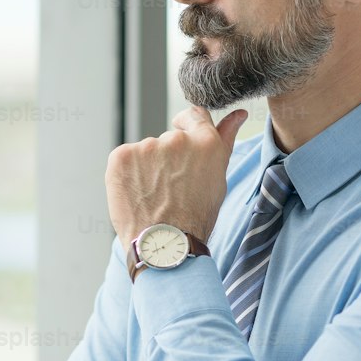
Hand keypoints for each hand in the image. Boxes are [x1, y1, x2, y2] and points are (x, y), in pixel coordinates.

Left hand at [105, 104, 248, 255]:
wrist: (164, 244)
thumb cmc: (195, 218)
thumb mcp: (218, 179)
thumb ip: (225, 141)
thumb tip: (238, 115)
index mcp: (205, 142)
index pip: (195, 115)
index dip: (188, 128)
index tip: (184, 148)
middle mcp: (176, 139)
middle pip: (169, 139)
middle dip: (168, 159)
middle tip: (170, 189)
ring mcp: (146, 146)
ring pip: (147, 152)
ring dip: (148, 168)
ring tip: (154, 197)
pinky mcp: (122, 156)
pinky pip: (126, 159)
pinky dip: (128, 174)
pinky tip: (137, 195)